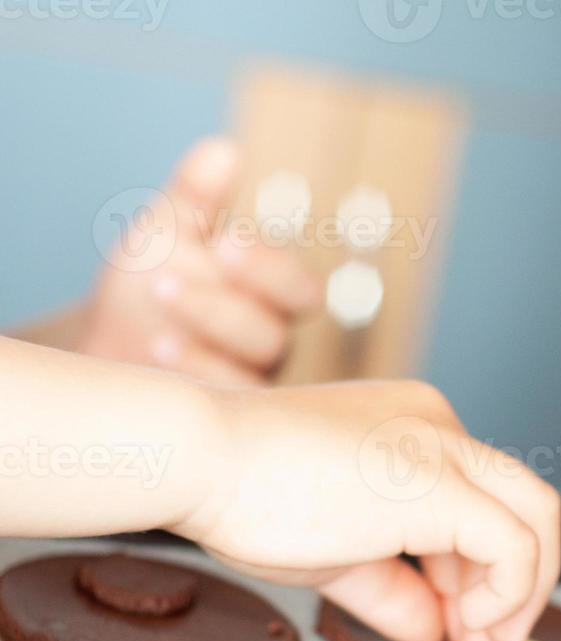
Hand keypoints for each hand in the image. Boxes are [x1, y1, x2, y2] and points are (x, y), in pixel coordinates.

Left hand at [78, 138, 320, 385]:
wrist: (107, 349)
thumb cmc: (148, 292)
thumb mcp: (169, 236)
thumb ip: (199, 197)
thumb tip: (224, 149)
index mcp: (271, 299)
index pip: (298, 288)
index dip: (268, 266)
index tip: (225, 240)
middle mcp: (268, 344)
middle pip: (274, 333)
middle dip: (226, 302)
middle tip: (172, 277)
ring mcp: (245, 383)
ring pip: (249, 369)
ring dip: (204, 332)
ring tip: (158, 303)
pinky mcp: (219, 416)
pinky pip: (224, 403)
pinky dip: (191, 373)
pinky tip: (156, 347)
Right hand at [172, 380, 560, 640]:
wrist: (196, 460)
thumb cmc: (245, 496)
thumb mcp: (337, 553)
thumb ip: (394, 591)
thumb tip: (436, 635)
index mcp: (416, 428)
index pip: (478, 503)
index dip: (478, 575)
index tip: (462, 633)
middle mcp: (442, 427)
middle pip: (523, 505)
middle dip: (520, 587)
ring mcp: (446, 450)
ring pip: (535, 517)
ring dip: (523, 595)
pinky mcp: (442, 486)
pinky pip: (514, 544)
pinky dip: (508, 593)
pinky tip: (463, 626)